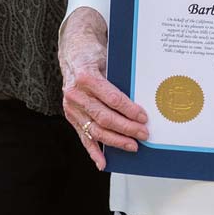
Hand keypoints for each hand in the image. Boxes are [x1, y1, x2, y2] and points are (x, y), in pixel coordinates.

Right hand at [59, 8, 148, 170]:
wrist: (73, 52)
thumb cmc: (93, 54)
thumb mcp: (107, 59)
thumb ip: (118, 79)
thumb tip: (140, 98)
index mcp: (86, 76)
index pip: (112, 98)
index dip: (129, 110)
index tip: (144, 117)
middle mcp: (76, 93)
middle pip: (104, 116)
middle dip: (126, 128)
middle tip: (143, 134)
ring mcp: (71, 106)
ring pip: (95, 129)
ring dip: (115, 141)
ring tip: (132, 146)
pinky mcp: (70, 116)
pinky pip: (83, 136)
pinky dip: (93, 151)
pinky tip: (102, 162)